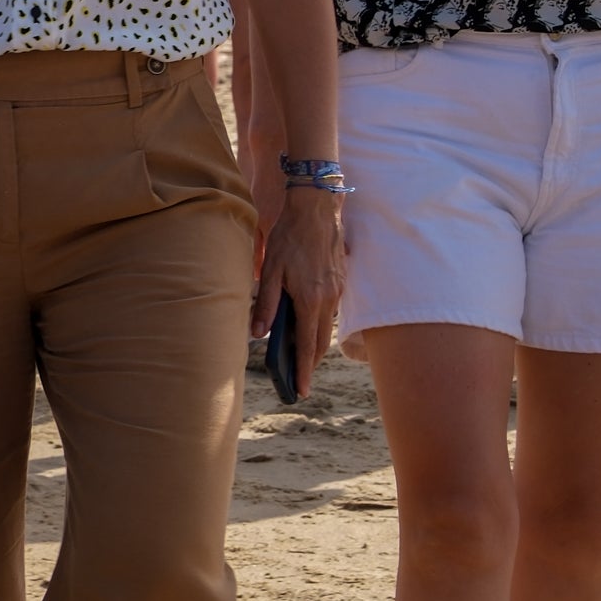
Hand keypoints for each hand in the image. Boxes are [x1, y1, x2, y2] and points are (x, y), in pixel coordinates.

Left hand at [253, 185, 345, 398]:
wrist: (318, 209)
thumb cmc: (289, 238)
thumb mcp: (271, 270)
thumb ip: (266, 304)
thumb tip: (259, 334)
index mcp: (311, 299)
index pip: (307, 345)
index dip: (303, 370)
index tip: (300, 390)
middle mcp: (329, 299)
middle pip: (320, 341)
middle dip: (310, 364)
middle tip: (298, 381)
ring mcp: (338, 291)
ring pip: (326, 327)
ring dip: (315, 344)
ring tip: (298, 358)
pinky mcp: (341, 282)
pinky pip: (330, 311)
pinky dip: (319, 325)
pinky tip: (305, 326)